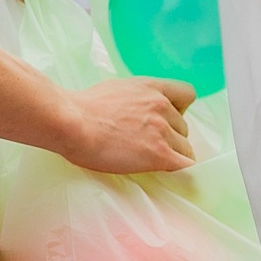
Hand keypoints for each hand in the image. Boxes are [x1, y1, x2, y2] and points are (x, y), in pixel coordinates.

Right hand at [53, 77, 194, 173]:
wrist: (73, 123)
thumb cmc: (83, 108)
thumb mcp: (116, 89)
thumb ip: (136, 98)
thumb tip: (135, 110)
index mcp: (151, 87)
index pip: (187, 94)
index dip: (179, 110)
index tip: (165, 120)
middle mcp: (161, 106)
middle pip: (183, 127)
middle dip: (171, 137)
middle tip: (148, 145)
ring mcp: (162, 130)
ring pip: (185, 148)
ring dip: (171, 155)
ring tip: (148, 160)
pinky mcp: (159, 153)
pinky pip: (185, 165)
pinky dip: (179, 170)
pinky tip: (165, 172)